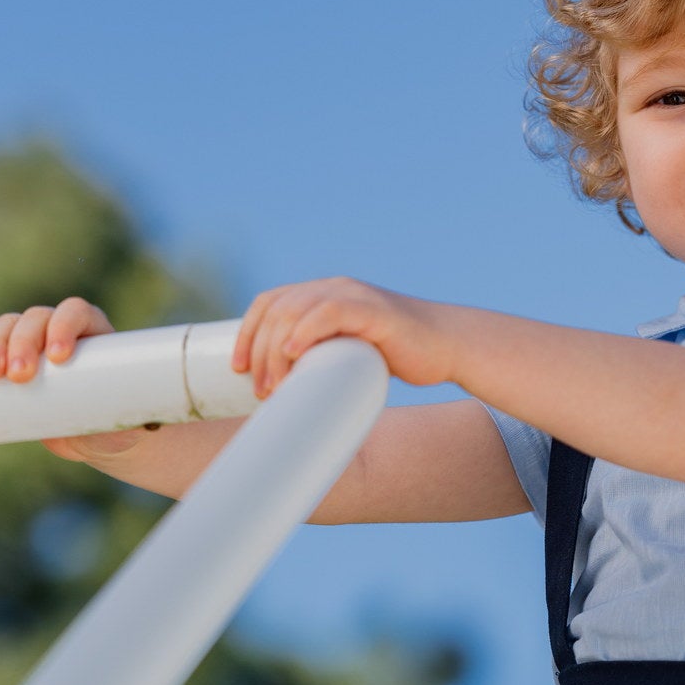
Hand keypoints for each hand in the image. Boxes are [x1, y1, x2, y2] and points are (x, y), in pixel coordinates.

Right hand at [0, 297, 140, 459]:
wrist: (96, 440)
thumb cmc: (117, 427)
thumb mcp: (125, 422)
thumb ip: (125, 419)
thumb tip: (133, 425)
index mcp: (95, 334)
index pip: (77, 312)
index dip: (65, 327)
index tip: (59, 357)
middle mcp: (62, 330)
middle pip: (38, 318)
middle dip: (24, 342)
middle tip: (19, 375)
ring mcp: (33, 342)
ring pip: (10, 325)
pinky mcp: (9, 357)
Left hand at [230, 277, 447, 399]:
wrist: (447, 348)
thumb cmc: (399, 357)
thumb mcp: (349, 355)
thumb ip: (322, 360)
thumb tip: (289, 396)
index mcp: (322, 295)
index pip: (269, 304)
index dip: (247, 334)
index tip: (238, 370)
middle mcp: (332, 289)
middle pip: (276, 310)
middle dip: (259, 353)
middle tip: (262, 392)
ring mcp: (352, 295)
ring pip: (295, 311)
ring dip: (276, 350)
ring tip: (276, 386)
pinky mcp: (373, 309)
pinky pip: (330, 312)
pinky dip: (307, 329)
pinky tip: (295, 350)